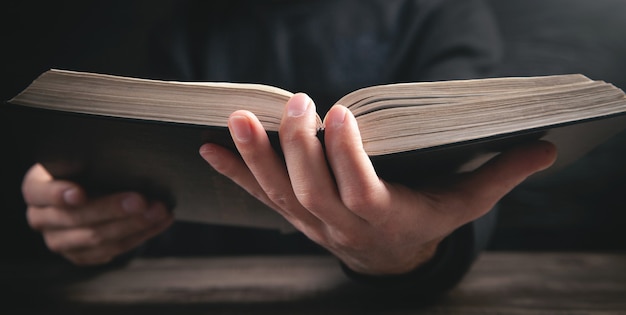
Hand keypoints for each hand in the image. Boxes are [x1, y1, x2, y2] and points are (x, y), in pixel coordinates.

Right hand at [22, 164, 173, 265]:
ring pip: (97, 239)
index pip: (41, 192)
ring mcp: (60, 241)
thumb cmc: (85, 168)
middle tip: (141, 201)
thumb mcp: (81, 158)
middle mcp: (41, 218)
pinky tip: (159, 222)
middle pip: (76, 218)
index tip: (79, 194)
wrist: (87, 188)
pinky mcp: (81, 255)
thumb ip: (90, 159)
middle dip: (112, 209)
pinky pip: (112, 249)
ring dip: (133, 225)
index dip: (59, 194)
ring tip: (159, 211)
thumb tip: (117, 155)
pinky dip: (140, 235)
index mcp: (36, 188)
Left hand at [200, 93, 556, 274]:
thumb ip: (500, 176)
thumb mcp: (465, 204)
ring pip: (277, 193)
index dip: (348, 156)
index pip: (361, 189)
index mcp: (385, 216)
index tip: (340, 113)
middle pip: (312, 190)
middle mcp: (340, 222)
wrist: (390, 258)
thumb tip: (546, 150)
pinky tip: (208, 149)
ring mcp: (310, 220)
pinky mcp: (291, 213)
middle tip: (295, 101)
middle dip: (299, 148)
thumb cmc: (427, 221)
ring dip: (256, 155)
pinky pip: (257, 195)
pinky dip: (233, 172)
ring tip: (237, 117)